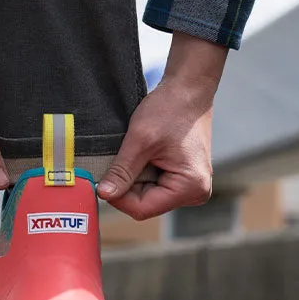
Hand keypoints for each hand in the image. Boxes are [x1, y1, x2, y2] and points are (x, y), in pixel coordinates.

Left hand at [97, 32, 227, 219]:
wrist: (188, 91)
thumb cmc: (170, 110)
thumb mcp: (140, 141)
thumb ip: (122, 171)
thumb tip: (104, 194)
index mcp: (190, 187)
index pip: (141, 209)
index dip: (118, 196)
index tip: (103, 179)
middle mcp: (195, 192)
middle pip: (144, 204)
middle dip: (126, 185)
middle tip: (121, 160)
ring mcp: (190, 186)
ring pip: (146, 195)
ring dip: (133, 178)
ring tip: (136, 154)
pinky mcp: (183, 178)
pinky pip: (153, 185)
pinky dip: (141, 173)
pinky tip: (143, 155)